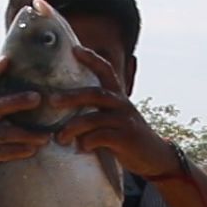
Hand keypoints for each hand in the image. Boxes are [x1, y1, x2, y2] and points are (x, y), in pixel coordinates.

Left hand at [48, 48, 181, 178]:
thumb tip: (64, 108)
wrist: (154, 156)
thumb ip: (96, 111)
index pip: (106, 70)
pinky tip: (81, 147)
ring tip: (60, 137)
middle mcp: (122, 104)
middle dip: (72, 96)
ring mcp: (125, 121)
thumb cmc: (125, 136)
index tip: (75, 49)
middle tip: (52, 100)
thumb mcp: (114, 118)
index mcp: (117, 96)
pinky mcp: (127, 138)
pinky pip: (103, 137)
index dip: (92, 59)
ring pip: (95, 118)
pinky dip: (88, 142)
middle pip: (95, 94)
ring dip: (74, 127)